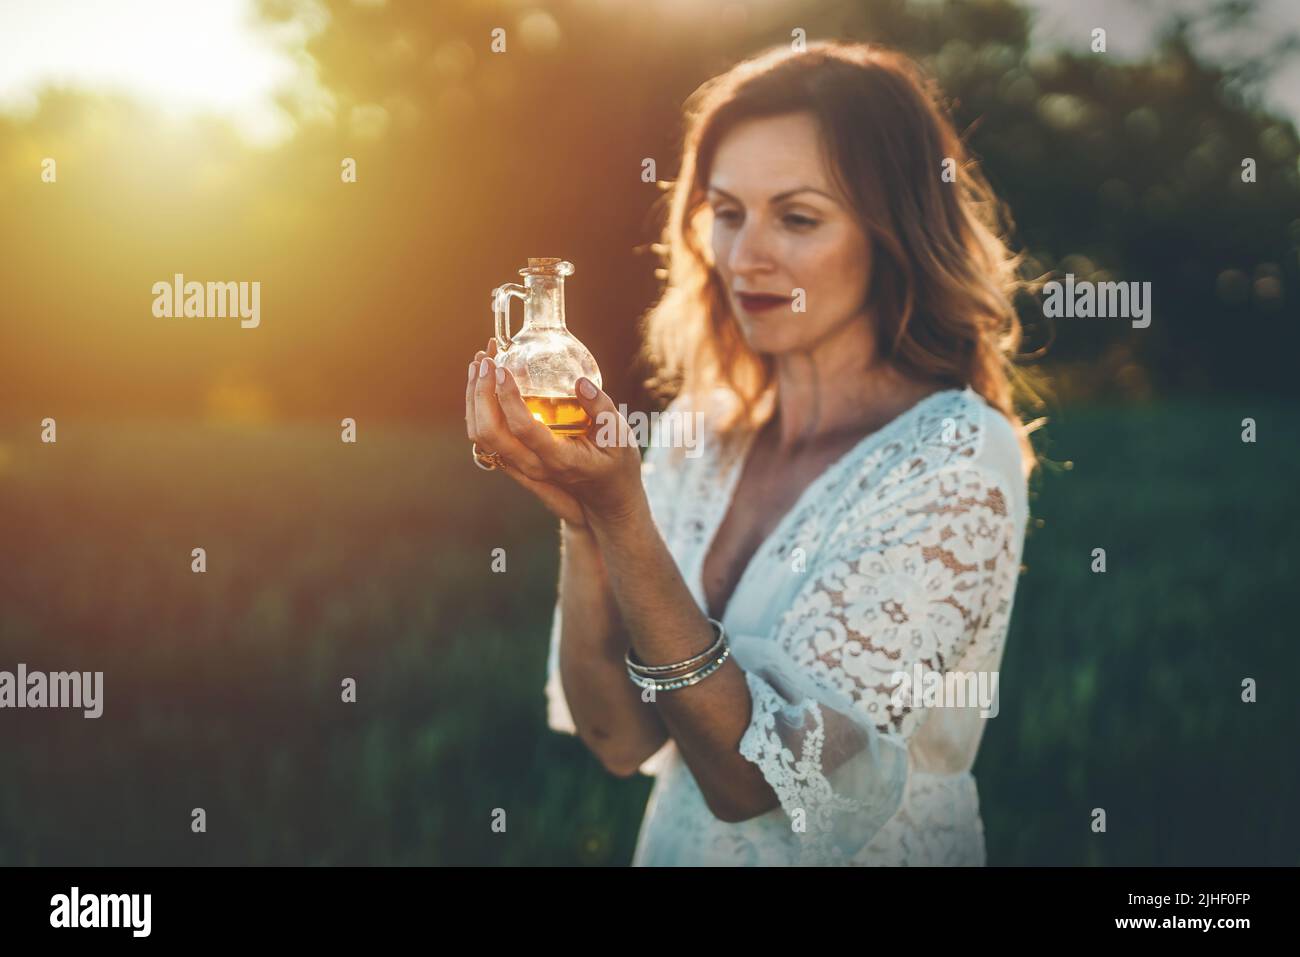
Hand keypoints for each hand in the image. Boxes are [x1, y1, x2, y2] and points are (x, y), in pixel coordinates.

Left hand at [465, 338, 644, 527]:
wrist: (607, 498)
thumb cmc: (616, 464)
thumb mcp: (619, 436)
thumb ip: (602, 409)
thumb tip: (580, 383)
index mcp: (559, 459)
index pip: (524, 428)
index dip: (508, 398)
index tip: (503, 369)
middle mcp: (534, 466)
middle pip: (489, 433)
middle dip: (480, 393)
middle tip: (486, 359)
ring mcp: (520, 467)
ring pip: (481, 436)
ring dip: (473, 398)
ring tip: (479, 362)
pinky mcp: (514, 461)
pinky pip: (485, 437)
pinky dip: (477, 408)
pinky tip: (484, 383)